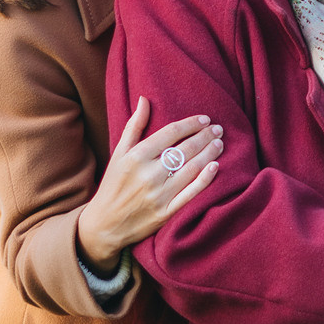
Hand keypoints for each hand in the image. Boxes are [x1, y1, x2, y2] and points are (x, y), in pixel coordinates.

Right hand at [76, 97, 223, 268]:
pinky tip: (215, 166)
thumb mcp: (119, 153)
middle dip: (204, 136)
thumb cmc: (113, 184)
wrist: (105, 224)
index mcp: (136, 156)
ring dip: (209, 153)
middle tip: (218, 129)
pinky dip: (205, 179)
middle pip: (185, 149)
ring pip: (191, 168)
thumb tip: (145, 99)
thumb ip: (134, 126)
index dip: (190, 124)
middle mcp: (149, 174)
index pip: (171, 133)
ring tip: (219, 143)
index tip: (204, 119)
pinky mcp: (166, 212)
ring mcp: (159, 194)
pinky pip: (191, 193)